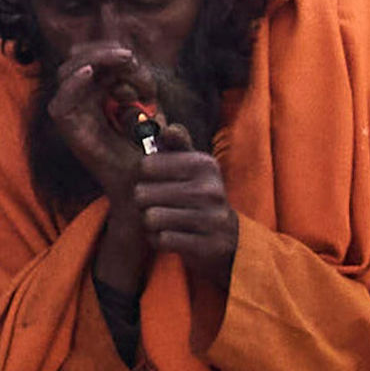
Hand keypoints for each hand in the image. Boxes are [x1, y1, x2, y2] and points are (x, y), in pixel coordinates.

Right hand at [46, 45, 154, 197]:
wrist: (143, 184)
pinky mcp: (69, 133)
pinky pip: (61, 103)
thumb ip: (137, 82)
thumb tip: (132, 58)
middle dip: (103, 52)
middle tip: (131, 59)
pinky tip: (92, 74)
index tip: (137, 61)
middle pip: (76, 59)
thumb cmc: (149, 148)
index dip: (109, 51)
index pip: (89, 57)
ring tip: (126, 63)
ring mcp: (72, 116)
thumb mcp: (147, 107)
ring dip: (97, 62)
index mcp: (94, 94)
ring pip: (68, 73)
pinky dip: (74, 84)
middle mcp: (79, 102)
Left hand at [132, 147, 236, 287]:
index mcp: (203, 164)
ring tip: (162, 221)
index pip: (146, 165)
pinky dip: (158, 240)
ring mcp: (211, 218)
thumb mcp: (192, 166)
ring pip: (150, 218)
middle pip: (142, 193)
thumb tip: (165, 126)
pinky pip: (162, 239)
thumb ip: (176, 144)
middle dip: (143, 202)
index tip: (154, 181)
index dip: (142, 176)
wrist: (227, 238)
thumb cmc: (199, 196)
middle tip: (156, 205)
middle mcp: (210, 189)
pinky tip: (169, 236)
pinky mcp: (208, 245)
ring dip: (149, 223)